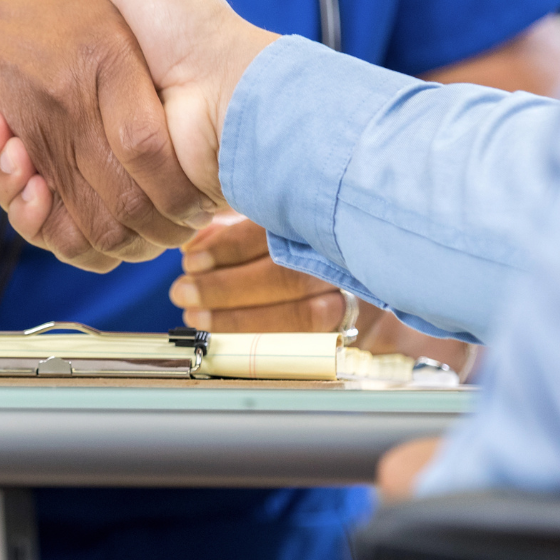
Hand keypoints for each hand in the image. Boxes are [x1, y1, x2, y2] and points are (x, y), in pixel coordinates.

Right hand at [0, 0, 278, 255]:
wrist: (232, 84)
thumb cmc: (189, 27)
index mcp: (98, 107)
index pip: (22, 130)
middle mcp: (100, 150)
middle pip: (18, 170)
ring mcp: (111, 186)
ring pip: (29, 202)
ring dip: (2, 179)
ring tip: (1, 143)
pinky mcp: (122, 219)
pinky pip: (59, 235)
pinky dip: (31, 215)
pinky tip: (24, 178)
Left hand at [171, 216, 351, 331]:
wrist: (376, 271)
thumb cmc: (306, 244)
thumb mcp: (274, 223)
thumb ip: (236, 229)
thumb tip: (194, 244)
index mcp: (319, 218)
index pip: (273, 231)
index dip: (228, 247)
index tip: (192, 261)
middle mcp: (343, 256)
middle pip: (286, 276)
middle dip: (225, 289)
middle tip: (183, 293)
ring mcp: (356, 293)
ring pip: (302, 314)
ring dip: (240, 320)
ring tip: (196, 316)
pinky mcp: (360, 327)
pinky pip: (312, 341)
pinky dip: (265, 339)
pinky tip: (228, 336)